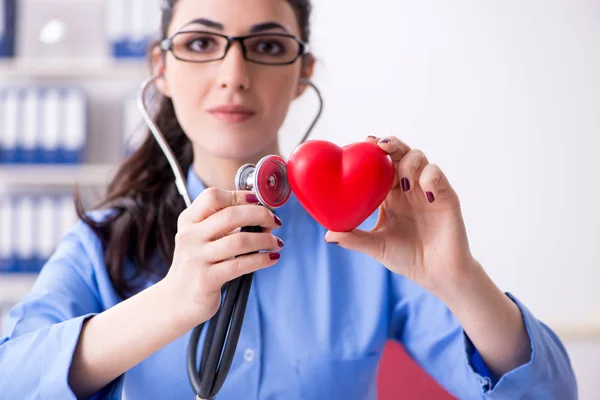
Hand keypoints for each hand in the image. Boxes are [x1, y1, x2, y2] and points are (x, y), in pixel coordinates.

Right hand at [164, 187, 283, 325]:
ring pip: (240, 240)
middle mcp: (190, 236)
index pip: (213, 196)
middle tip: (275, 222)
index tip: (260, 200)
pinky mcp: (206, 279)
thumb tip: (262, 214)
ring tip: (277, 243)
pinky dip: (261, 259)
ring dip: (265, 240)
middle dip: (260, 215)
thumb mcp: (201, 238)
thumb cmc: (197, 264)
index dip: (240, 195)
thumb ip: (223, 224)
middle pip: (231, 215)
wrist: (176, 301)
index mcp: (188, 220)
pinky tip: (272, 258)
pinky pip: (241, 264)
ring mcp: (196, 258)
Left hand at [324, 135, 475, 292]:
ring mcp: (427, 189)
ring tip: (402, 181)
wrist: (436, 274)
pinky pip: (437, 175)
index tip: (362, 142)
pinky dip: (429, 176)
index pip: (380, 165)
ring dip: (408, 162)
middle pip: (399, 154)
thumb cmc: (407, 258)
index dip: (372, 151)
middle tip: (380, 146)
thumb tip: (327, 235)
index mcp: (389, 195)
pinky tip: (424, 192)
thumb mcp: (376, 246)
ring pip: (419, 158)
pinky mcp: (446, 195)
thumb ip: (354, 239)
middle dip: (391, 144)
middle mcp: (407, 187)